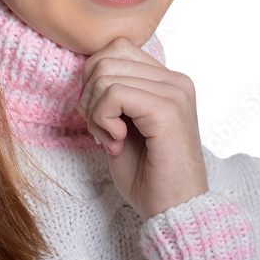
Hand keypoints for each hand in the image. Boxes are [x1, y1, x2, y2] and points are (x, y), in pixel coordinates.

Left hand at [77, 37, 208, 219]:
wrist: (174, 211)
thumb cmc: (148, 176)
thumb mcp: (122, 127)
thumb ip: (110, 96)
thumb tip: (85, 76)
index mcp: (167, 80)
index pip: (116, 48)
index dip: (94, 80)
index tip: (102, 117)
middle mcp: (175, 80)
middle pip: (107, 57)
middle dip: (90, 96)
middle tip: (103, 131)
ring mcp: (174, 92)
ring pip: (105, 74)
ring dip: (95, 112)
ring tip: (111, 140)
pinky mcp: (168, 109)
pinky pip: (114, 94)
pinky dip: (102, 119)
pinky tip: (116, 142)